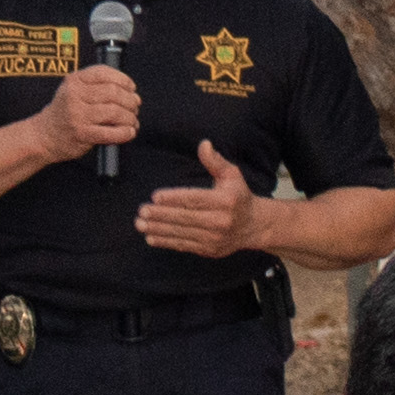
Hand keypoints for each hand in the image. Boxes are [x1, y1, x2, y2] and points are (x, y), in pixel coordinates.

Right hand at [48, 62, 140, 156]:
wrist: (44, 136)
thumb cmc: (64, 112)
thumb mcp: (72, 90)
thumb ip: (95, 84)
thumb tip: (128, 90)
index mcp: (74, 81)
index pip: (104, 73)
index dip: (123, 79)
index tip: (131, 88)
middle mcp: (75, 95)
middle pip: (113, 92)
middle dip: (130, 100)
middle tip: (134, 106)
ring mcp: (78, 115)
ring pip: (115, 112)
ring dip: (129, 117)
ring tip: (132, 121)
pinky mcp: (82, 134)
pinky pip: (111, 132)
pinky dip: (124, 133)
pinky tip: (128, 132)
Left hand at [136, 143, 264, 255]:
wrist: (253, 226)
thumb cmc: (238, 196)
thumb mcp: (232, 175)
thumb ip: (215, 161)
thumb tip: (204, 144)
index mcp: (225, 201)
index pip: (195, 199)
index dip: (174, 198)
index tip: (155, 196)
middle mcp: (220, 221)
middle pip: (185, 217)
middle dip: (160, 215)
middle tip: (142, 211)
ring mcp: (214, 238)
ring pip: (181, 233)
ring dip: (158, 229)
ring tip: (140, 224)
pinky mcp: (209, 250)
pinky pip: (184, 245)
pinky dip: (166, 242)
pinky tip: (151, 237)